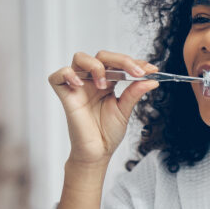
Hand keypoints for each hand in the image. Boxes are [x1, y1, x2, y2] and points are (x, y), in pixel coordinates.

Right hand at [48, 50, 159, 165]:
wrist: (97, 152)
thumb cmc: (108, 133)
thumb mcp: (125, 110)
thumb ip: (134, 93)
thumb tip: (152, 79)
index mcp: (108, 82)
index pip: (118, 63)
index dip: (134, 62)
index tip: (151, 69)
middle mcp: (92, 81)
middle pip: (101, 56)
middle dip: (121, 60)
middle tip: (136, 73)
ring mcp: (78, 86)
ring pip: (80, 58)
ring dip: (96, 66)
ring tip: (104, 85)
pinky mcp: (65, 96)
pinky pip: (58, 76)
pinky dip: (68, 75)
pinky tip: (80, 85)